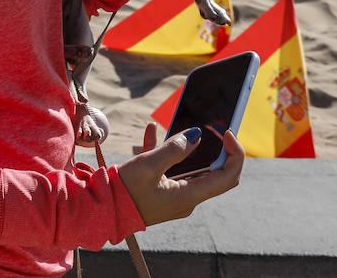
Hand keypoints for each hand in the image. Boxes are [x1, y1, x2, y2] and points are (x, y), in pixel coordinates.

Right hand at [116, 127, 243, 226]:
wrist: (102, 210)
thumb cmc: (124, 190)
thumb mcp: (148, 165)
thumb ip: (174, 149)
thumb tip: (196, 136)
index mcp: (189, 196)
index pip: (227, 177)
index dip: (235, 154)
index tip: (227, 132)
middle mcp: (187, 199)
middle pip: (216, 174)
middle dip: (220, 150)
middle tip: (216, 129)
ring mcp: (176, 197)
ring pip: (193, 170)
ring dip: (187, 147)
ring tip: (179, 126)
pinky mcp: (163, 193)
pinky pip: (172, 170)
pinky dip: (166, 152)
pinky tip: (152, 131)